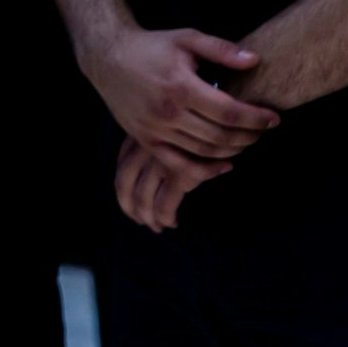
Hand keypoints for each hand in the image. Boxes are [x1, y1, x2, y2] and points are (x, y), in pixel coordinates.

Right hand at [81, 26, 278, 158]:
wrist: (106, 56)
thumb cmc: (150, 46)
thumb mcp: (186, 38)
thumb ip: (221, 49)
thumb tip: (255, 61)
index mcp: (180, 86)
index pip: (230, 112)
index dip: (257, 118)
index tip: (273, 117)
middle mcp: (167, 111)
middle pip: (221, 136)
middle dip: (250, 136)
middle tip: (263, 130)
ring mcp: (154, 128)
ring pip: (204, 151)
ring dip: (233, 150)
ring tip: (246, 140)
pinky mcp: (145, 139)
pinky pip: (178, 164)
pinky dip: (204, 170)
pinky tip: (224, 165)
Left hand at [114, 133, 232, 231]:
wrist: (226, 120)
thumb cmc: (203, 124)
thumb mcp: (174, 127)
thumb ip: (160, 142)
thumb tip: (149, 170)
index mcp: (140, 135)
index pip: (121, 166)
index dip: (124, 188)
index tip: (130, 202)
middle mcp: (144, 148)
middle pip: (124, 184)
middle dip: (130, 207)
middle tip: (140, 220)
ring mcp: (161, 160)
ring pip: (143, 198)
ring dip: (148, 217)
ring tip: (157, 227)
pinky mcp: (181, 174)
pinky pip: (165, 205)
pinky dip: (166, 217)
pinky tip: (173, 222)